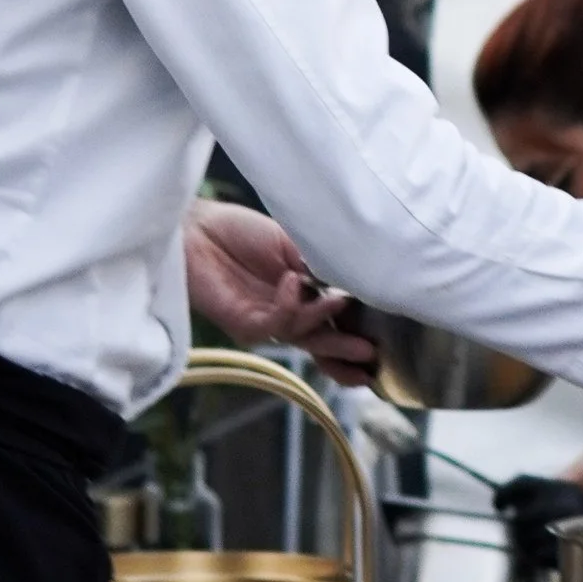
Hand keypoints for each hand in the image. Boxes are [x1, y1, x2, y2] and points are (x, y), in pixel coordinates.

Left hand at [181, 203, 381, 381]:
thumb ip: (318, 265)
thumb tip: (352, 281)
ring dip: (323, 323)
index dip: (356, 333)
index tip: (382, 342)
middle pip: (322, 342)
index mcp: (305, 296)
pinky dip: (289, 306)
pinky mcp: (244, 324)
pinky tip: (293, 282)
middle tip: (371, 354)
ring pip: (303, 336)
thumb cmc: (243, 232)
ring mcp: (267, 322)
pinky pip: (275, 324)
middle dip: (346, 350)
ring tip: (342, 304)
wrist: (199, 228)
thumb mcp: (293, 243)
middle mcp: (288, 313)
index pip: (334, 322)